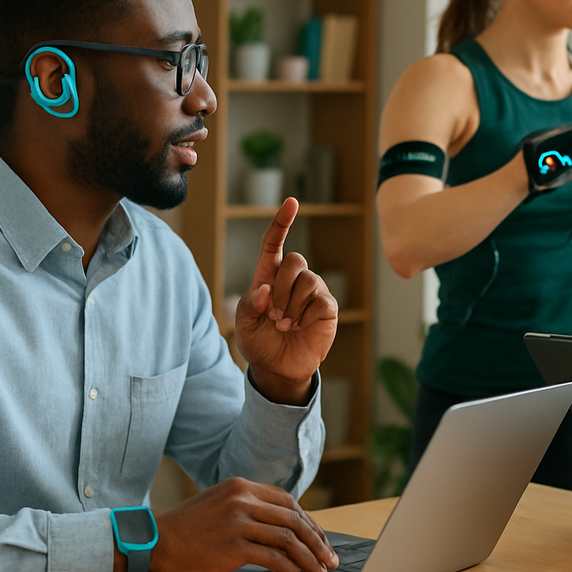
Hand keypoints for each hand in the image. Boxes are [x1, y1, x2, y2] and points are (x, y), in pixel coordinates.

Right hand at [137, 477, 339, 571]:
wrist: (154, 542)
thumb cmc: (188, 528)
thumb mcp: (220, 503)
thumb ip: (248, 506)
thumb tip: (283, 524)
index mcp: (242, 486)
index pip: (288, 502)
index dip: (309, 522)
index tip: (320, 539)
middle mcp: (243, 499)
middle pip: (294, 519)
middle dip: (317, 540)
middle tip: (330, 558)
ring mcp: (239, 521)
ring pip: (288, 538)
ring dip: (310, 556)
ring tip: (320, 571)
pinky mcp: (233, 545)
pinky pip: (274, 558)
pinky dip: (292, 568)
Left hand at [235, 198, 337, 404]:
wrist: (278, 368)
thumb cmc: (259, 342)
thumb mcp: (243, 324)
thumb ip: (250, 304)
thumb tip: (266, 289)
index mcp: (269, 276)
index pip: (274, 243)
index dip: (281, 222)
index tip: (291, 203)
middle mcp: (293, 280)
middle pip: (295, 260)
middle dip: (282, 288)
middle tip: (274, 316)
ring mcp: (313, 292)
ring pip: (309, 280)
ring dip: (293, 306)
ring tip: (286, 325)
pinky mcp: (327, 308)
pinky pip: (321, 300)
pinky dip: (307, 316)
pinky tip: (301, 327)